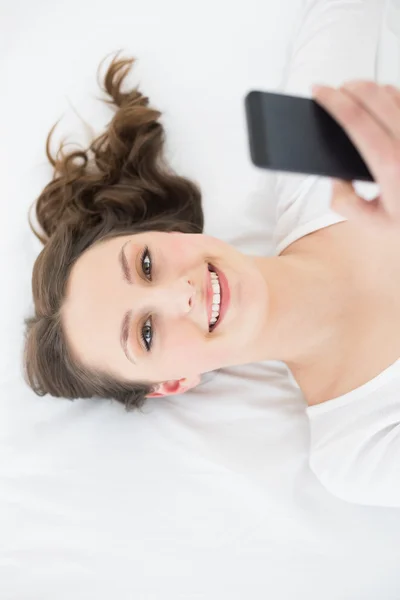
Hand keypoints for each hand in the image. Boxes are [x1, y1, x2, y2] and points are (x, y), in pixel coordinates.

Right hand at [312, 81, 399, 232]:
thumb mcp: (373, 224)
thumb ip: (345, 203)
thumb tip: (336, 177)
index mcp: (391, 166)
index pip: (355, 120)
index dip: (332, 100)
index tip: (317, 91)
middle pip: (373, 95)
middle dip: (347, 86)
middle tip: (332, 91)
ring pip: (391, 92)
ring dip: (368, 89)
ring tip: (352, 97)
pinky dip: (388, 95)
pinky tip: (377, 104)